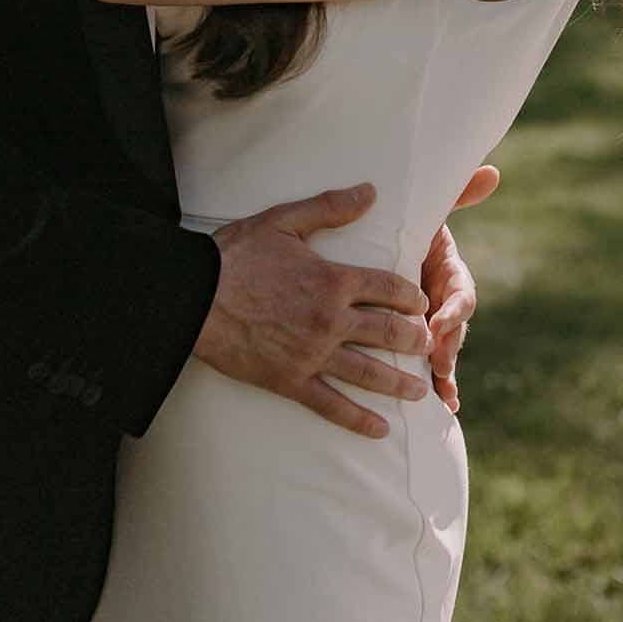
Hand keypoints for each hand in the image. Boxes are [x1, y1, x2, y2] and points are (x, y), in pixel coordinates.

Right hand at [193, 182, 432, 439]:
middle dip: (413, 339)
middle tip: (428, 345)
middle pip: (386, 332)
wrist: (194, 297)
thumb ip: (330, 207)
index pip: (387, 288)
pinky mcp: (290, 380)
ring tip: (419, 390)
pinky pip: (332, 405)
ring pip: (367, 372)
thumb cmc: (236, 254)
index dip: (410, 296)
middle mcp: (330, 320)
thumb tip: (370, 191)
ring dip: (398, 382)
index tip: (422, 303)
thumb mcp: (284, 220)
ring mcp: (312, 354)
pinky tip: (379, 430)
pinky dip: (358, 419)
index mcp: (333, 280)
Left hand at [422, 164, 498, 413]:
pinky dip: (437, 386)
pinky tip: (441, 409)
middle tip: (437, 364)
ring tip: (442, 394)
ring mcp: (431, 322)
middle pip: (453, 330)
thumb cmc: (399, 224)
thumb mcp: (425, 210)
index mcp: (448, 272)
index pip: (461, 292)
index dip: (455, 308)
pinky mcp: (415, 338)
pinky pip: (428, 366)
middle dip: (448, 348)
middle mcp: (443, 300)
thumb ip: (456, 194)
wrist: (376, 242)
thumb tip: (493, 170)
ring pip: (444, 352)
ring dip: (445, 374)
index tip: (442, 320)